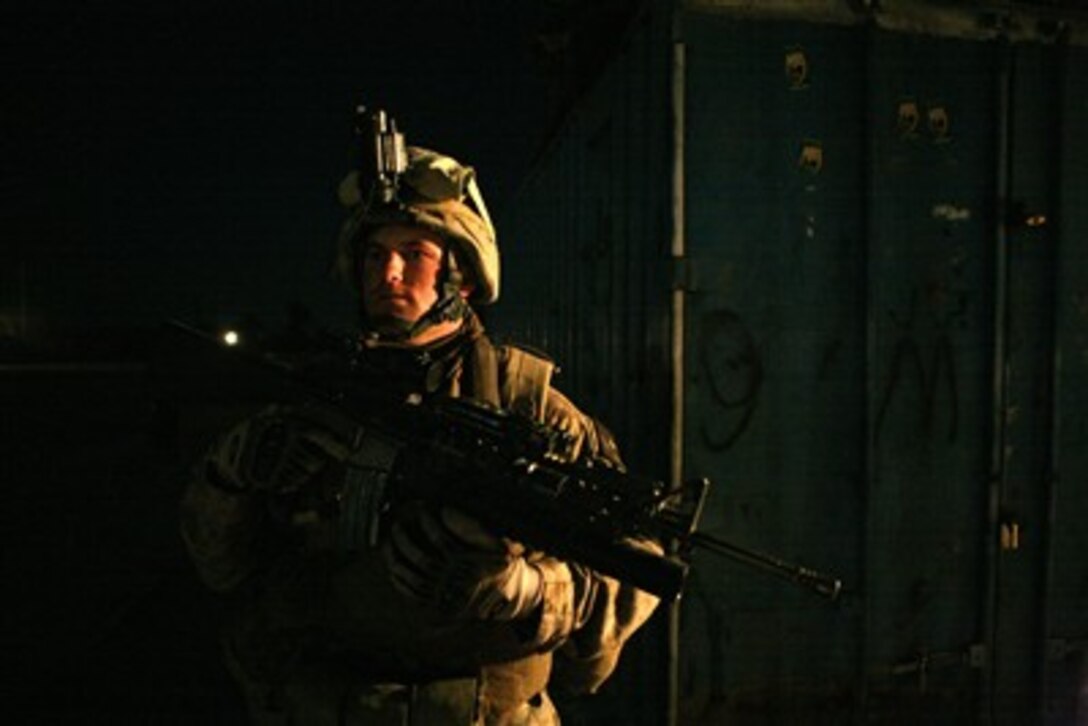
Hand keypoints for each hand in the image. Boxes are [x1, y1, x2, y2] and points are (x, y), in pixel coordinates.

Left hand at [382, 504, 542, 621]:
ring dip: (396, 558)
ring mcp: (444, 594)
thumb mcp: (500, 545)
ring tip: (388, 543)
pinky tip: (393, 567)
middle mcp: (454, 580)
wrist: (506, 597)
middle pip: (421, 559)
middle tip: (397, 525)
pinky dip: (399, 579)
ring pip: (413, 577)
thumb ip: (475, 528)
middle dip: (404, 540)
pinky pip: (412, 593)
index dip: (427, 522)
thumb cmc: (498, 566)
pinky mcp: (437, 606)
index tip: (422, 510)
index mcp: (468, 564)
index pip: (441, 540)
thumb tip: (446, 512)